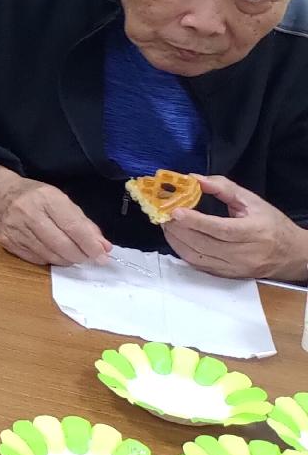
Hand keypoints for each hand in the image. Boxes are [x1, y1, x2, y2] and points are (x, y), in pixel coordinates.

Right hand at [0, 165, 111, 266]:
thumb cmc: (34, 196)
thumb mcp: (60, 200)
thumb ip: (83, 223)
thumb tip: (103, 247)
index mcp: (46, 197)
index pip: (72, 226)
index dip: (90, 244)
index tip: (102, 255)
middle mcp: (28, 212)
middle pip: (61, 243)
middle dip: (80, 255)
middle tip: (89, 258)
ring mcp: (16, 229)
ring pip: (49, 254)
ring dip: (67, 260)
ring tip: (74, 256)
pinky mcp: (8, 242)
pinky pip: (36, 259)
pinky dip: (50, 259)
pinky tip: (55, 254)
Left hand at [165, 176, 307, 280]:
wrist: (291, 255)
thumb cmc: (272, 225)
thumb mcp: (252, 201)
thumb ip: (223, 188)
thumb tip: (195, 179)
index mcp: (255, 232)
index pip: (221, 229)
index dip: (197, 221)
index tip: (176, 211)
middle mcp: (245, 254)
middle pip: (205, 244)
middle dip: (179, 229)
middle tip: (163, 214)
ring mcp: (235, 268)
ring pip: (198, 257)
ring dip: (176, 241)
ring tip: (166, 224)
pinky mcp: (227, 275)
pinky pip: (199, 266)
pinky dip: (183, 252)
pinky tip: (176, 239)